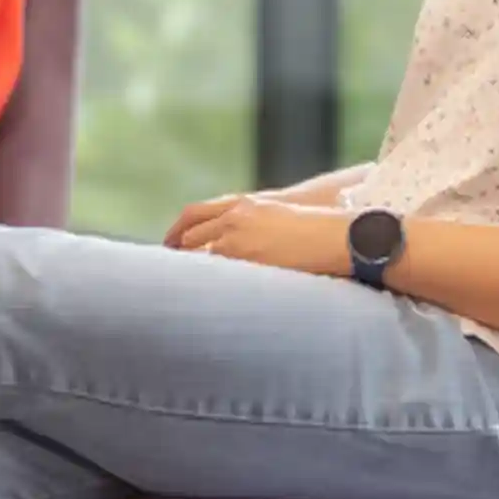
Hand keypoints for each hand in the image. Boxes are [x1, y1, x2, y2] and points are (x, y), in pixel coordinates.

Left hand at [172, 195, 351, 278]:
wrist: (333, 235)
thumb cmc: (314, 227)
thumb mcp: (276, 214)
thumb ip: (251, 221)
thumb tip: (232, 241)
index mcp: (242, 203)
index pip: (194, 213)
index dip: (177, 230)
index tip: (169, 245)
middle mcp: (235, 218)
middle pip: (192, 235)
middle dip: (178, 254)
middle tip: (165, 272)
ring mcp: (239, 240)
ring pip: (200, 256)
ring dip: (189, 271)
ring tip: (176, 288)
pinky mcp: (247, 261)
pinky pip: (217, 274)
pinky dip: (207, 282)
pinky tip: (200, 295)